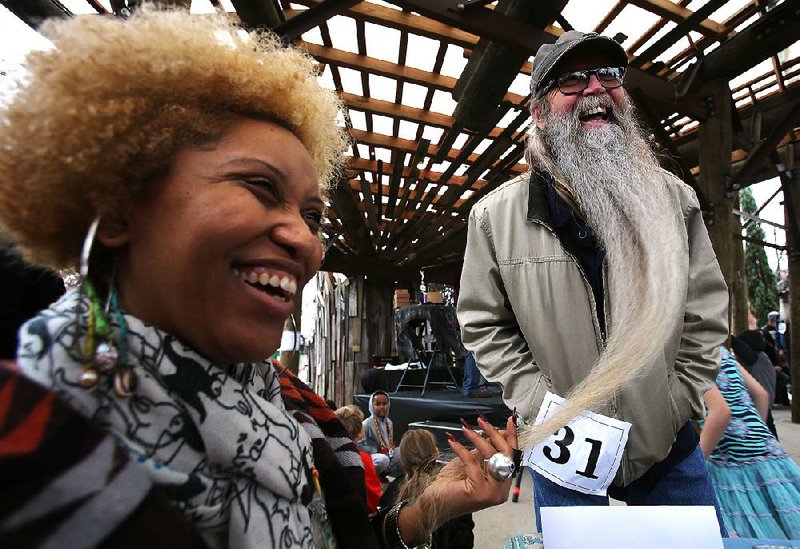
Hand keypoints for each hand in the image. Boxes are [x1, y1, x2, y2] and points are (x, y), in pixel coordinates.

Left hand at [396, 415, 517, 544]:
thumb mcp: (471, 464)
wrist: (434, 504)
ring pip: (492, 456)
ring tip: (466, 429)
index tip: (509, 421)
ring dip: (477, 439)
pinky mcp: (479, 492)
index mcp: (503, 483)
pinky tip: (454, 442)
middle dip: (494, 434)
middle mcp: (501, 490)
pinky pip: (473, 462)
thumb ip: (484, 451)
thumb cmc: (451, 485)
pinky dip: (462, 450)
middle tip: (482, 421)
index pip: (512, 457)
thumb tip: (495, 432)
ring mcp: (492, 492)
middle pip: (506, 455)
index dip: (511, 437)